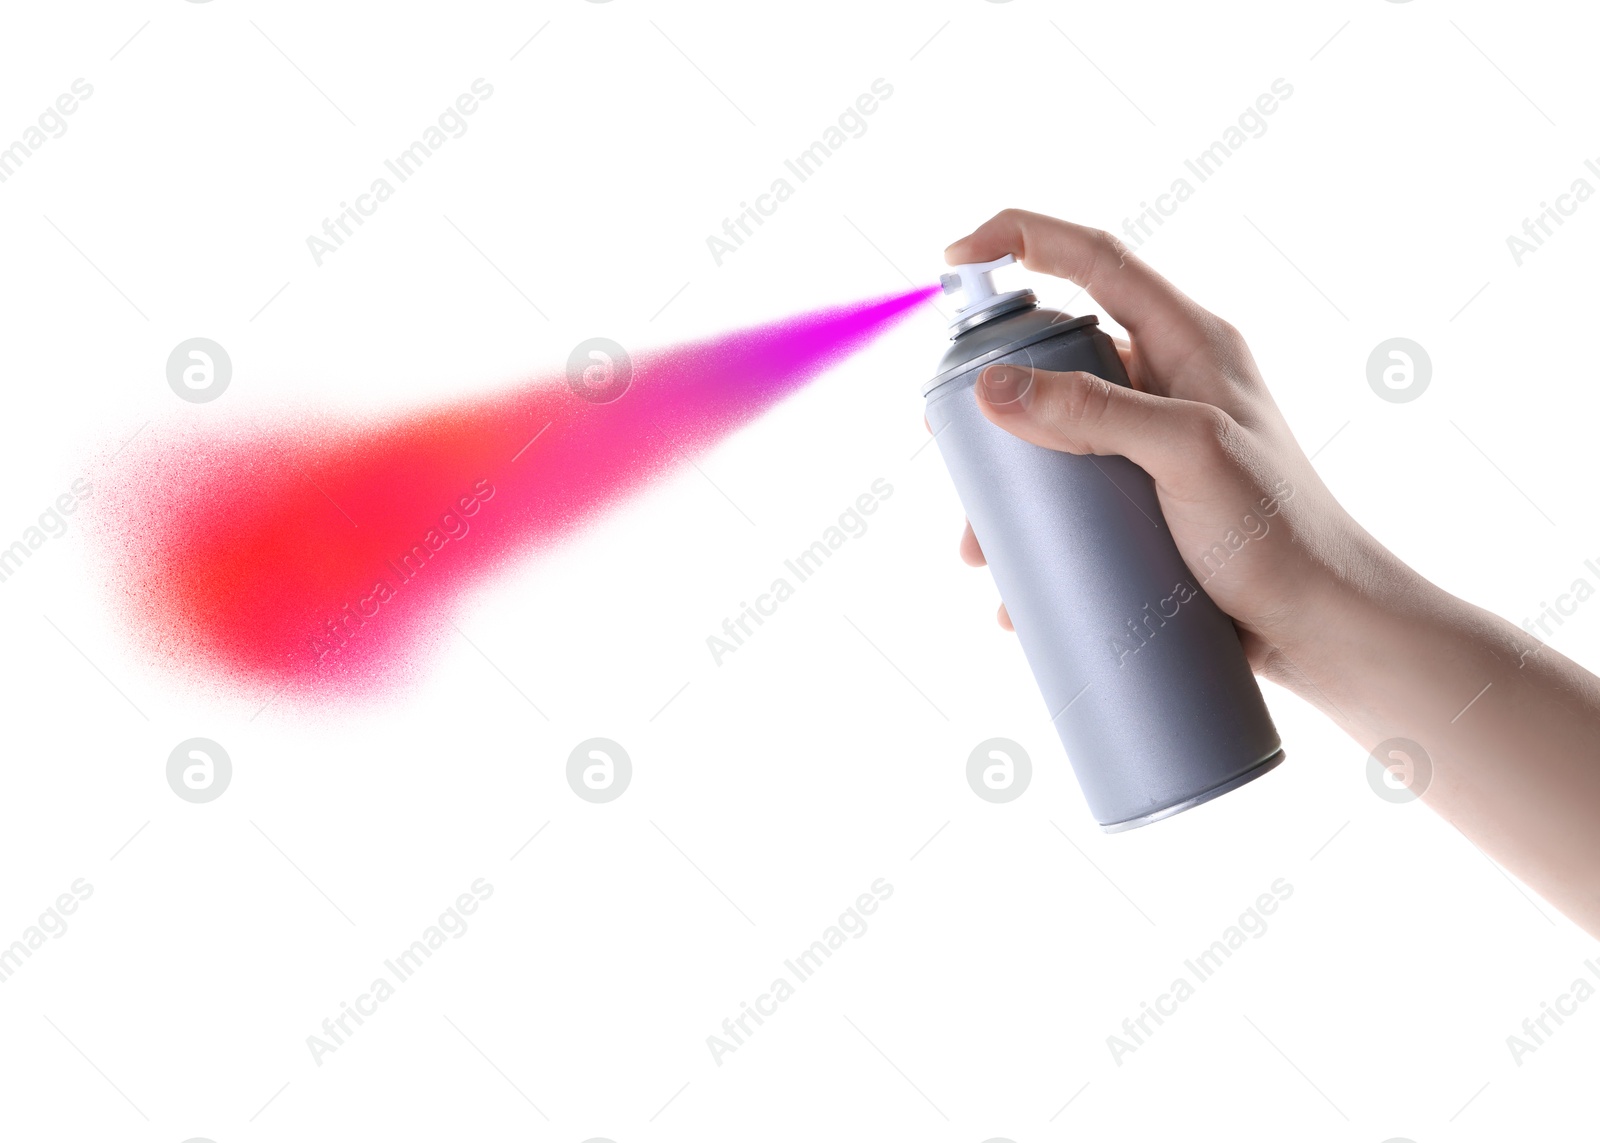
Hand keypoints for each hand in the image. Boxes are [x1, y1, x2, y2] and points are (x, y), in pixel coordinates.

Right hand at [942, 209, 1403, 688]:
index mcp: (1189, 342)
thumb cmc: (1281, 533)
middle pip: (1056, 355)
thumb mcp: (1187, 455)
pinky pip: (1070, 501)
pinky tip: (1013, 586)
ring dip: (1005, 485)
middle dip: (993, 397)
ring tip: (978, 545)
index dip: (1022, 239)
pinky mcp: (1144, 505)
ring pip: (1053, 438)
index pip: (1096, 260)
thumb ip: (1094, 413)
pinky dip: (1033, 536)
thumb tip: (994, 388)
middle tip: (947, 436)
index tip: (955, 254)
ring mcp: (1153, 446)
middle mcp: (1167, 383)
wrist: (1324, 629)